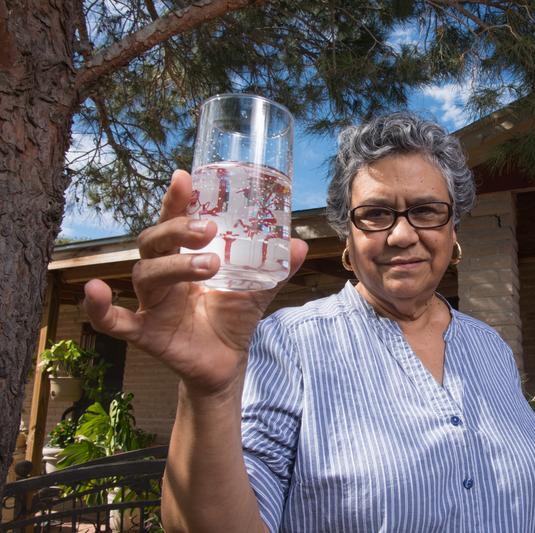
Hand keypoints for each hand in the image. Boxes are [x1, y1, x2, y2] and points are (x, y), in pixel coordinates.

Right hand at [83, 169, 307, 395]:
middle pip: (154, 240)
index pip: (175, 221)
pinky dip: (101, 308)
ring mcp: (152, 301)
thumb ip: (276, 268)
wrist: (228, 362)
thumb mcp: (258, 290)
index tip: (185, 178)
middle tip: (207, 229)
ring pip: (146, 273)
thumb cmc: (233, 317)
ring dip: (174, 265)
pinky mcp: (145, 331)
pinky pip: (115, 320)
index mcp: (186, 256)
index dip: (177, 200)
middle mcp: (164, 274)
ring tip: (210, 265)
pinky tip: (94, 291)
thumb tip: (300, 245)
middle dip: (176, 229)